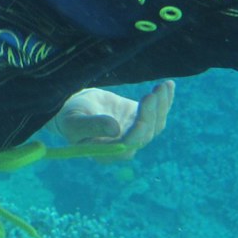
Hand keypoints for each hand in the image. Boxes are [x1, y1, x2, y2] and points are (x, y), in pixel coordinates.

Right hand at [51, 80, 174, 160]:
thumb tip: (115, 129)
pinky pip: (157, 113)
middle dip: (153, 112)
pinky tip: (168, 86)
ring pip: (156, 124)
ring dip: (162, 105)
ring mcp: (135, 133)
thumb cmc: (70, 118)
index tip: (143, 109)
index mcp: (108, 152)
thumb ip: (92, 126)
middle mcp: (125, 147)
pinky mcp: (140, 120)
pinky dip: (164, 101)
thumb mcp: (75, 122)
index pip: (129, 144)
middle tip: (154, 92)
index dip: (139, 129)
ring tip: (163, 86)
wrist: (75, 109)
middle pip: (146, 133)